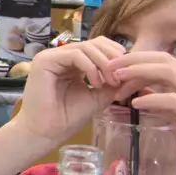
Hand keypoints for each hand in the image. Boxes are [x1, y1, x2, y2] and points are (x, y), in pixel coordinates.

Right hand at [0, 38, 126, 174]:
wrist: (47, 132)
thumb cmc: (68, 117)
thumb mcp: (97, 96)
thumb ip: (111, 82)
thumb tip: (130, 72)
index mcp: (72, 63)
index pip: (97, 46)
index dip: (115, 55)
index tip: (126, 74)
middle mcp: (61, 56)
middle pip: (94, 42)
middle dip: (112, 58)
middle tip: (119, 78)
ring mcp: (51, 56)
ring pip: (86, 47)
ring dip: (103, 64)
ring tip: (110, 82)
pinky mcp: (45, 61)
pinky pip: (75, 55)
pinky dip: (90, 67)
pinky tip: (96, 83)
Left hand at [106, 51, 175, 174]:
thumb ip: (167, 107)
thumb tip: (142, 98)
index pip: (164, 61)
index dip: (138, 61)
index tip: (116, 69)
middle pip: (163, 60)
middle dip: (133, 60)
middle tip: (109, 68)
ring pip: (167, 72)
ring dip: (139, 73)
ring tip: (117, 80)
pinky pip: (173, 100)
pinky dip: (152, 99)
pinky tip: (135, 103)